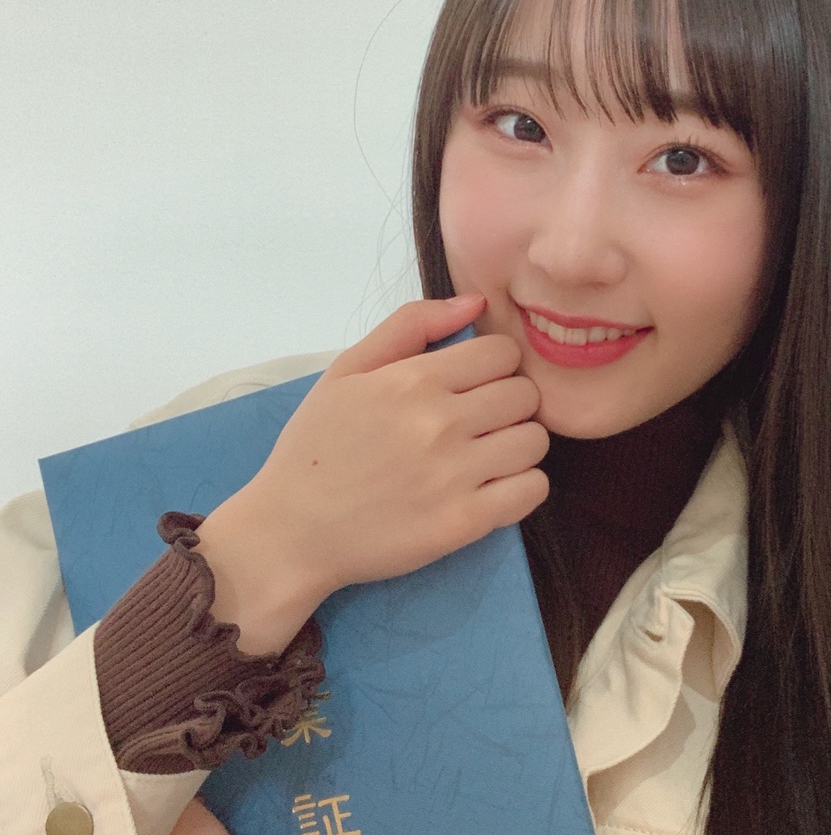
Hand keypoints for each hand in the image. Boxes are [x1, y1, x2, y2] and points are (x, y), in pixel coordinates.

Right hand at [194, 293, 549, 652]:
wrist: (290, 532)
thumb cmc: (315, 449)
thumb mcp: (345, 371)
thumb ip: (409, 326)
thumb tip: (476, 302)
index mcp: (412, 380)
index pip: (502, 353)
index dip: (494, 367)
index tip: (474, 386)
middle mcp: (440, 423)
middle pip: (525, 395)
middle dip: (509, 404)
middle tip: (480, 424)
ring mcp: (455, 475)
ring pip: (535, 441)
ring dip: (518, 446)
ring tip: (486, 457)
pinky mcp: (464, 523)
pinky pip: (533, 490)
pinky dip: (522, 487)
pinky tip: (493, 488)